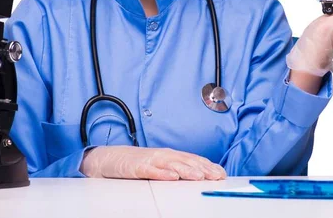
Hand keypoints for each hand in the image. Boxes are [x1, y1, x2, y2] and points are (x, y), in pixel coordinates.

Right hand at [80, 146, 226, 180]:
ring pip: (172, 164)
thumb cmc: (139, 164)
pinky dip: (162, 173)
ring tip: (199, 176)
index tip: (221, 174)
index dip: (209, 166)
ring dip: (186, 170)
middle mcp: (164, 155)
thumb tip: (200, 176)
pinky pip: (151, 170)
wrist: (111, 158)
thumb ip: (178, 169)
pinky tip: (171, 177)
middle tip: (216, 176)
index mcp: (172, 156)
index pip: (194, 160)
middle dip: (203, 168)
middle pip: (186, 161)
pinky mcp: (138, 167)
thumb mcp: (161, 166)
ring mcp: (151, 160)